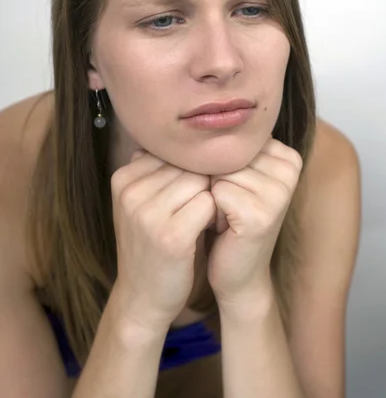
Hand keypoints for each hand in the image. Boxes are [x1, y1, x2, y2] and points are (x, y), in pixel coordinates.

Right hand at [111, 149, 215, 332]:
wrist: (143, 297)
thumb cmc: (150, 243)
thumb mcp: (140, 202)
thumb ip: (155, 170)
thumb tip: (183, 135)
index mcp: (123, 178)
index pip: (173, 153)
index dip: (188, 171)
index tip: (187, 194)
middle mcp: (131, 191)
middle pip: (188, 165)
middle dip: (201, 183)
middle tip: (199, 208)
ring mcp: (148, 213)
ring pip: (200, 181)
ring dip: (209, 198)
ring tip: (201, 219)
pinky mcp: (171, 235)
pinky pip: (209, 203)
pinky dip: (214, 215)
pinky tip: (207, 229)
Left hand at [206, 136, 302, 309]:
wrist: (237, 271)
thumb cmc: (231, 219)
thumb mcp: (237, 175)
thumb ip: (231, 145)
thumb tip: (201, 112)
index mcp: (287, 155)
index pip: (232, 138)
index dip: (220, 164)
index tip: (234, 189)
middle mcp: (289, 169)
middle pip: (225, 153)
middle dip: (215, 180)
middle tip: (229, 206)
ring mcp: (279, 191)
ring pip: (218, 171)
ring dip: (212, 196)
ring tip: (228, 216)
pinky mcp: (261, 214)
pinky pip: (216, 192)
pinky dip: (211, 211)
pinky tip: (226, 228)